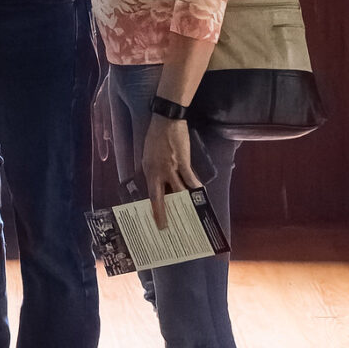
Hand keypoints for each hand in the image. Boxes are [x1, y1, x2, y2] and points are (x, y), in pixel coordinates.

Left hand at [141, 115, 201, 231]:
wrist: (165, 119)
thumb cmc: (156, 137)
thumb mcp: (147, 155)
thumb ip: (151, 170)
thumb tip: (157, 185)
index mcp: (148, 171)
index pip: (150, 195)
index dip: (154, 210)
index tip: (157, 223)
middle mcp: (157, 172)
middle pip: (161, 197)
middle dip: (164, 214)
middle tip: (166, 228)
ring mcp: (170, 167)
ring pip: (178, 191)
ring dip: (184, 203)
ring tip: (189, 216)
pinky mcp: (182, 161)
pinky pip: (190, 179)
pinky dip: (196, 187)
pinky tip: (201, 194)